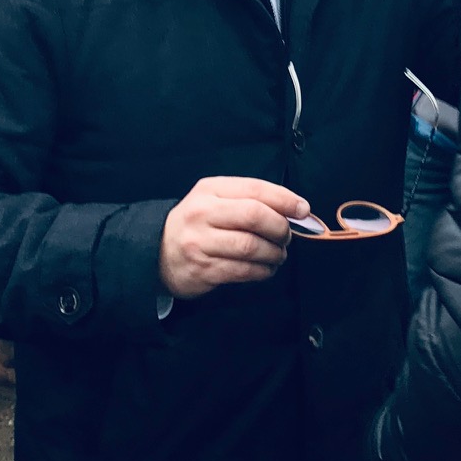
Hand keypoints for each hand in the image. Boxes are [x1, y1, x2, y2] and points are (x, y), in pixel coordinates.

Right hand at [158, 177, 305, 300]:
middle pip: (255, 216)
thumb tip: (295, 210)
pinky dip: (262, 271)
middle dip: (281, 228)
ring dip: (274, 253)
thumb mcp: (216, 200)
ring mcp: (200, 243)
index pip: (255, 189)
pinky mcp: (203, 269)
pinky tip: (266, 268)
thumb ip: (251, 200)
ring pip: (251, 246)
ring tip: (278, 254)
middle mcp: (203, 214)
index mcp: (210, 190)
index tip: (303, 210)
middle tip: (287, 237)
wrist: (156, 252)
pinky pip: (243, 270)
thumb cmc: (197, 224)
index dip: (285, 200)